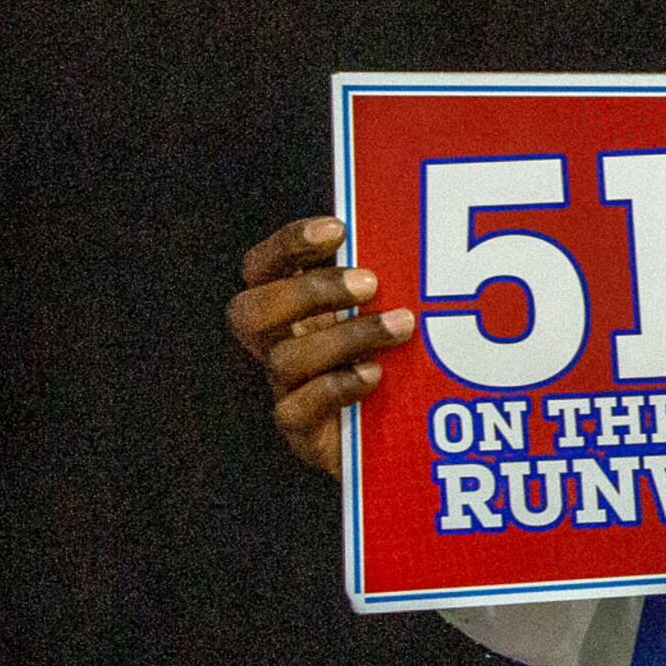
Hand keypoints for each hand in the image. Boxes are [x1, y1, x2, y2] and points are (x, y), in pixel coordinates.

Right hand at [226, 214, 408, 478]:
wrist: (408, 436)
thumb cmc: (400, 361)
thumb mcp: (392, 314)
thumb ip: (388, 281)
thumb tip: (416, 239)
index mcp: (291, 308)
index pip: (262, 268)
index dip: (288, 244)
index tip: (338, 229)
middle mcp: (278, 345)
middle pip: (249, 312)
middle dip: (308, 291)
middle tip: (370, 282)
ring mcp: (286, 390)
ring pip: (284, 359)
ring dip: (346, 336)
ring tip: (402, 326)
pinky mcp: (303, 433)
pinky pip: (296, 410)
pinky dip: (337, 387)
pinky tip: (375, 375)